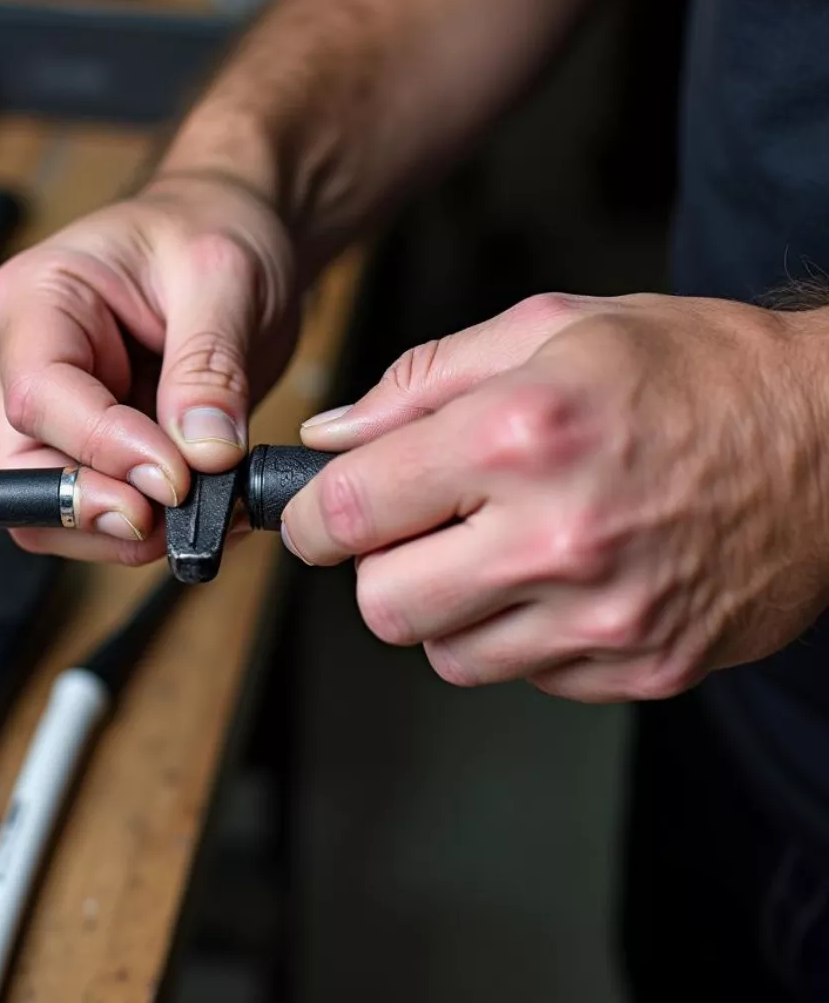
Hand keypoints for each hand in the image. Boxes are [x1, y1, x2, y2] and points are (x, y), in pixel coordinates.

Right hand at [0, 172, 299, 563]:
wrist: (237, 231)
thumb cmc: (216, 227)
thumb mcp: (225, 278)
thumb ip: (208, 368)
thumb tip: (201, 453)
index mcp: (40, 297)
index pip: (36, 395)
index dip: (100, 450)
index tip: (175, 479)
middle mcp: (29, 356)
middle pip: (22, 466)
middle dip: (97, 506)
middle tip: (175, 516)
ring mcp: (59, 407)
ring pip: (54, 504)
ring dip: (125, 527)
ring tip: (206, 509)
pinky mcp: (98, 442)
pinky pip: (101, 507)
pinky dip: (149, 524)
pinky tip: (206, 506)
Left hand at [284, 292, 828, 702]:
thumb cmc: (692, 369)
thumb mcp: (549, 327)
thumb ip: (421, 382)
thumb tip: (331, 435)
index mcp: (520, 436)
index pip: (348, 512)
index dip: (310, 517)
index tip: (316, 515)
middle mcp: (558, 537)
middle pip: (385, 605)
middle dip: (380, 565)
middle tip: (417, 525)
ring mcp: (605, 617)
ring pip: (448, 653)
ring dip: (450, 604)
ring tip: (501, 544)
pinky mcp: (642, 666)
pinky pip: (526, 674)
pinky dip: (520, 632)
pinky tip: (563, 575)